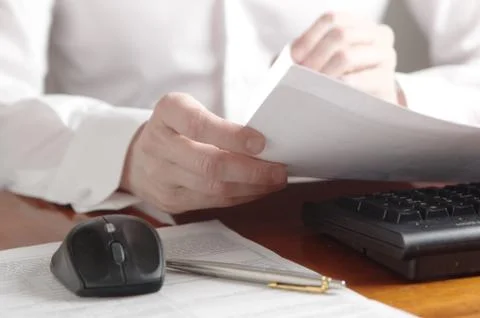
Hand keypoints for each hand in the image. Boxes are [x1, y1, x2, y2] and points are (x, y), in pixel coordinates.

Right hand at [120, 93, 286, 213]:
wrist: (137, 157)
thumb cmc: (174, 129)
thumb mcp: (188, 110)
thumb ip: (219, 122)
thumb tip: (264, 143)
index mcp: (167, 113)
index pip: (197, 125)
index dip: (231, 135)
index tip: (261, 142)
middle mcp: (159, 145)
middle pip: (208, 164)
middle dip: (251, 170)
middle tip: (278, 169)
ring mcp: (162, 177)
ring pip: (213, 189)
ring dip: (251, 187)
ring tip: (274, 180)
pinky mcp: (170, 200)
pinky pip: (212, 202)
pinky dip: (240, 197)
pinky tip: (257, 190)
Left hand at [291, 12, 398, 103]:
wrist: (364, 107)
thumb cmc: (337, 81)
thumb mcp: (322, 62)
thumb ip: (306, 54)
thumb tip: (288, 59)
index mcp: (360, 24)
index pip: (331, 19)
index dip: (309, 39)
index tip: (295, 59)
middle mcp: (378, 35)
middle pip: (339, 35)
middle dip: (315, 58)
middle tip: (301, 77)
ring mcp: (386, 56)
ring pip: (346, 55)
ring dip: (324, 72)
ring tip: (312, 86)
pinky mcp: (387, 81)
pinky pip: (360, 79)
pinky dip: (341, 85)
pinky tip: (331, 91)